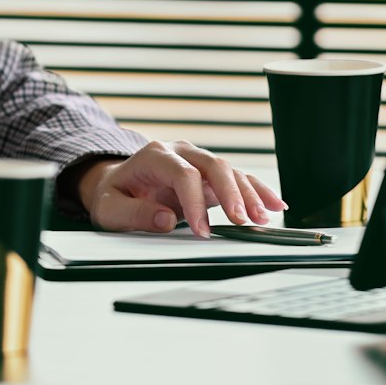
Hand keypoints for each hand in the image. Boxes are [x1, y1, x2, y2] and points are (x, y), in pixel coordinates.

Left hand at [74, 141, 284, 237]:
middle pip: (213, 165)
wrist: (118, 185)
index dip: (195, 202)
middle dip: (231, 193)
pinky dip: (257, 190)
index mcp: (154, 156)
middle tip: (243, 221)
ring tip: (262, 219)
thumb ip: (134, 214)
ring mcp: (198, 161)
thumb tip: (166, 220)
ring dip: (249, 195)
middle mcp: (180, 152)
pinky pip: (238, 178)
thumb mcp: (110, 209)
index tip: (203, 232)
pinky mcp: (210, 175)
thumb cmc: (114, 196)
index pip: (182, 174)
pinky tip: (275, 204)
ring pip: (230, 171)